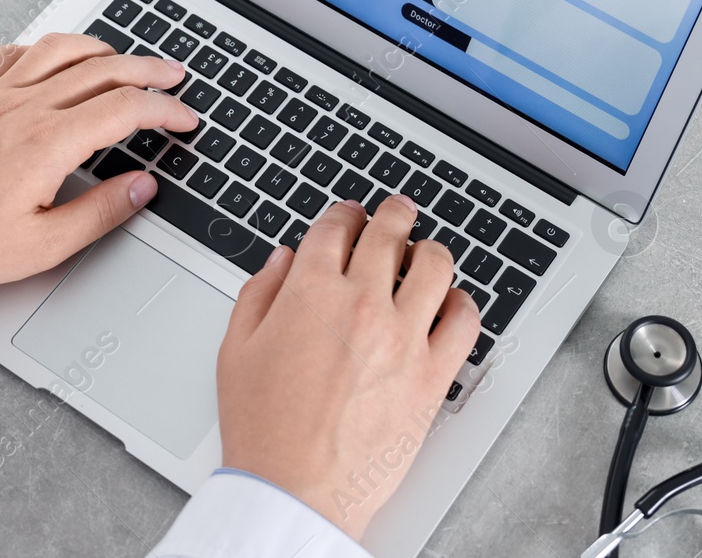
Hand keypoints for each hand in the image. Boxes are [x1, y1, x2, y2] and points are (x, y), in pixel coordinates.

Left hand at [0, 33, 196, 287]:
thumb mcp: (41, 247)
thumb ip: (100, 213)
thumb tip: (141, 188)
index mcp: (49, 143)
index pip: (126, 109)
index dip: (166, 111)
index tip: (185, 119)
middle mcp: (26, 108)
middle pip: (105, 69)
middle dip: (150, 71)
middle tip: (175, 80)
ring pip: (65, 50)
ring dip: (105, 50)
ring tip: (128, 61)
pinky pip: (19, 53)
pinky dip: (50, 49)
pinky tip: (59, 58)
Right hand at [217, 195, 480, 537]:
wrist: (295, 489)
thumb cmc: (263, 429)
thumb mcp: (236, 350)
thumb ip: (259, 293)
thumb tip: (283, 259)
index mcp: (311, 291)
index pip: (337, 227)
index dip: (344, 214)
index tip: (350, 215)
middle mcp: (362, 303)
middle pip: (390, 233)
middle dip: (393, 214)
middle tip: (397, 212)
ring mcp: (403, 337)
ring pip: (435, 265)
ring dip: (429, 251)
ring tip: (425, 254)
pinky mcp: (432, 374)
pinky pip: (464, 320)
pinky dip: (461, 303)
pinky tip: (450, 304)